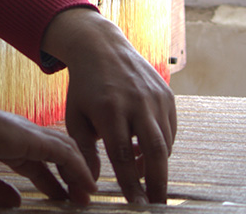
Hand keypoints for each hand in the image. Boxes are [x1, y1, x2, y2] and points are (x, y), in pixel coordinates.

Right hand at [0, 80, 96, 206]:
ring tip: (88, 195)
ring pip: (66, 149)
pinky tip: (87, 184)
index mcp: (9, 143)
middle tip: (82, 201)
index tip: (63, 199)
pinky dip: (79, 168)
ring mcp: (29, 134)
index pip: (39, 164)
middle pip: (57, 155)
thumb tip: (16, 203)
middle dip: (72, 177)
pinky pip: (64, 153)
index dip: (53, 182)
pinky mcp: (31, 138)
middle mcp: (23, 136)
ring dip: (80, 172)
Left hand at [42, 8, 176, 203]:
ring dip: (157, 165)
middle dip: (158, 184)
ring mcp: (155, 97)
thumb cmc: (84, 87)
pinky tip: (144, 149)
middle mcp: (136, 102)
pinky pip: (170, 130)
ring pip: (165, 143)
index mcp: (109, 109)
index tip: (137, 206)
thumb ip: (84, 152)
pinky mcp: (167, 94)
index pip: (122, 156)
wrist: (101, 47)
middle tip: (157, 206)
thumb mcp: (75, 117)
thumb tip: (88, 188)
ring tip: (142, 175)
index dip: (131, 184)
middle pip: (154, 151)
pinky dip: (161, 146)